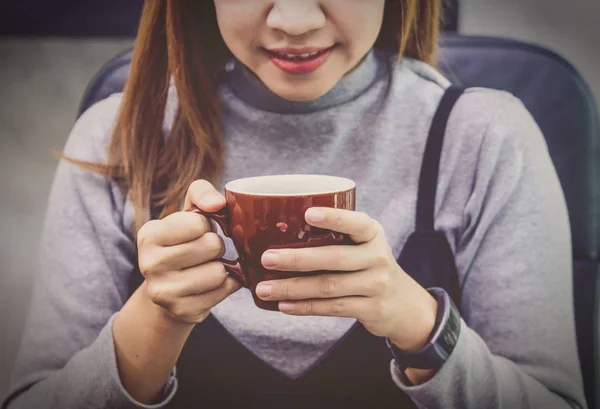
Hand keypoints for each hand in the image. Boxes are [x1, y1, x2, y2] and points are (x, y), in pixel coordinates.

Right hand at [137, 180, 241, 324]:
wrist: (171, 291)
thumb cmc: (185, 243)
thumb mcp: (187, 213)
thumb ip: (201, 193)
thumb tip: (217, 203)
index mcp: (149, 235)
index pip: (198, 223)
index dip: (206, 226)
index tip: (196, 233)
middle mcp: (149, 264)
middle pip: (211, 246)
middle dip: (215, 247)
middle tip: (203, 253)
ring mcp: (163, 291)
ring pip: (219, 271)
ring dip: (222, 268)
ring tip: (207, 268)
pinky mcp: (182, 311)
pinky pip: (224, 291)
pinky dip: (226, 286)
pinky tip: (211, 285)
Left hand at [255, 208, 437, 351]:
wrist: (402, 303)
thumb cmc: (367, 264)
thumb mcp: (363, 243)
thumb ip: (335, 235)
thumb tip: (276, 230)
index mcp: (372, 233)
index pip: (354, 223)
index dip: (332, 218)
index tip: (306, 214)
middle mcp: (377, 257)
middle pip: (334, 258)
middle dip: (297, 259)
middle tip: (267, 259)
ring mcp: (376, 285)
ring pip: (328, 286)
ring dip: (292, 289)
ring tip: (264, 289)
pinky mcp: (371, 309)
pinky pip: (332, 308)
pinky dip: (305, 307)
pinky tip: (284, 306)